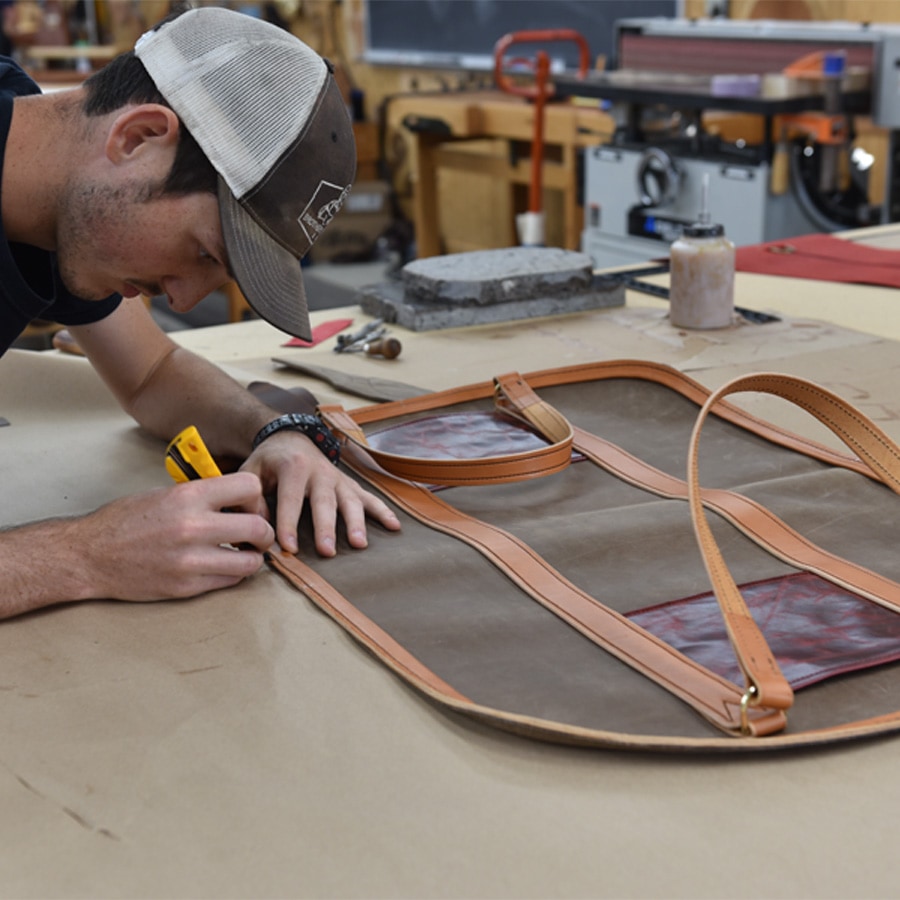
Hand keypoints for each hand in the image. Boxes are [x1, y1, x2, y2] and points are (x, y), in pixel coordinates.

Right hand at [78, 472, 274, 600]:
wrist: (89, 555)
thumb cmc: (126, 520)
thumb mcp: (166, 494)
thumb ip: (204, 496)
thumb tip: (240, 501)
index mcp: (188, 496)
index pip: (249, 487)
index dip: (255, 498)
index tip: (249, 506)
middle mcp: (193, 527)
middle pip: (259, 528)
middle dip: (264, 532)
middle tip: (255, 535)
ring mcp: (191, 560)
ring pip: (251, 562)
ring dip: (253, 558)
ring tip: (241, 553)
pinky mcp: (186, 586)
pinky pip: (230, 581)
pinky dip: (233, 574)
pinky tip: (222, 566)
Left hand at [239, 430, 400, 556]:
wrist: (290, 437)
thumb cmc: (269, 461)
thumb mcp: (251, 471)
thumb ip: (252, 497)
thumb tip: (258, 524)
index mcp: (293, 467)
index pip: (291, 498)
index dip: (289, 523)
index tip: (288, 547)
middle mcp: (320, 471)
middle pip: (324, 502)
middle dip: (326, 527)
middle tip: (327, 551)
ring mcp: (338, 478)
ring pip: (350, 500)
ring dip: (356, 522)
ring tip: (360, 543)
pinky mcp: (350, 484)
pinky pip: (369, 498)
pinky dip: (383, 511)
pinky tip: (395, 527)